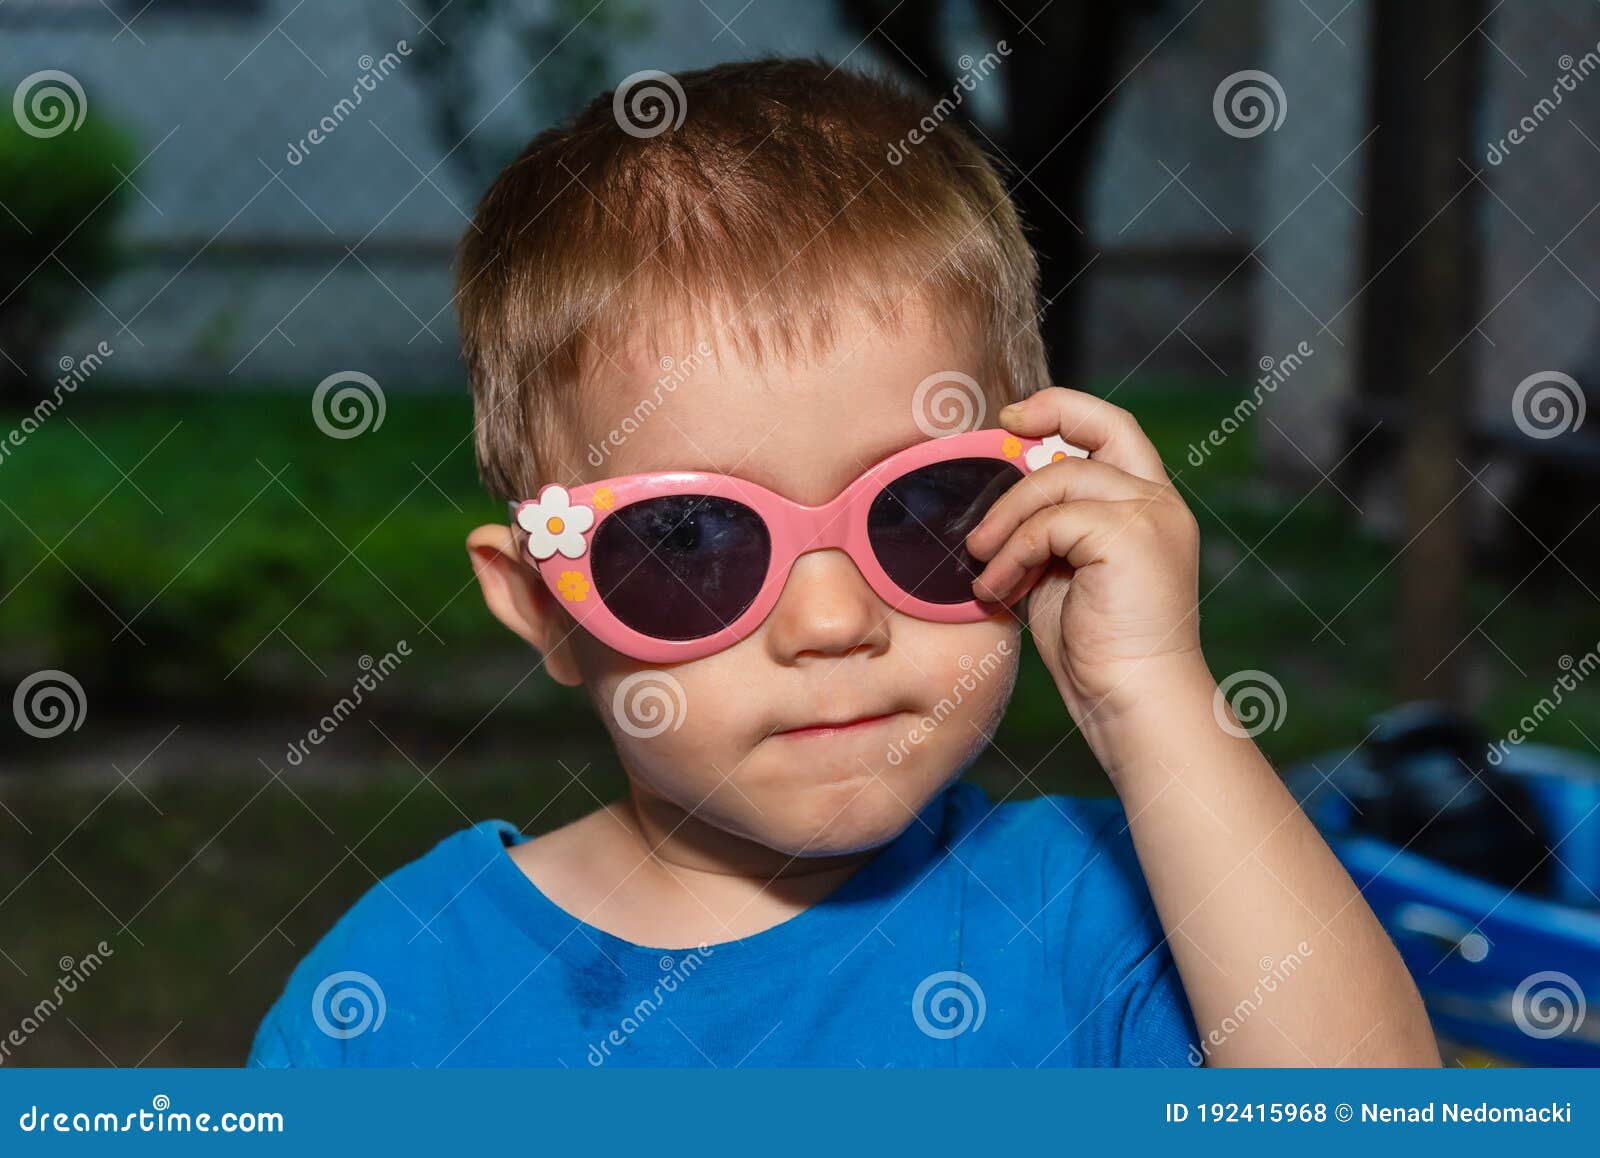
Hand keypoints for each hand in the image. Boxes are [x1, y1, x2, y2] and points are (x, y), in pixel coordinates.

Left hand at [965, 388, 1207, 733]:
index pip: (1115, 429)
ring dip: (1004, 521)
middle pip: (1100, 427)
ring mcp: (1150, 516)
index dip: (1066, 409)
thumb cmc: (1096, 649)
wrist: (1132, 700)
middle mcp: (1159, 502)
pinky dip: (1012, 551)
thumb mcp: (1061, 573)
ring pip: (1057, 479)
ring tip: (981, 565)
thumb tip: (993, 500)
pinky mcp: (1130, 537)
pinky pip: (1049, 520)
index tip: (1015, 418)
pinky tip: (998, 587)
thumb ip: (1043, 530)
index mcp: (1148, 507)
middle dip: (1043, 419)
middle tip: (990, 448)